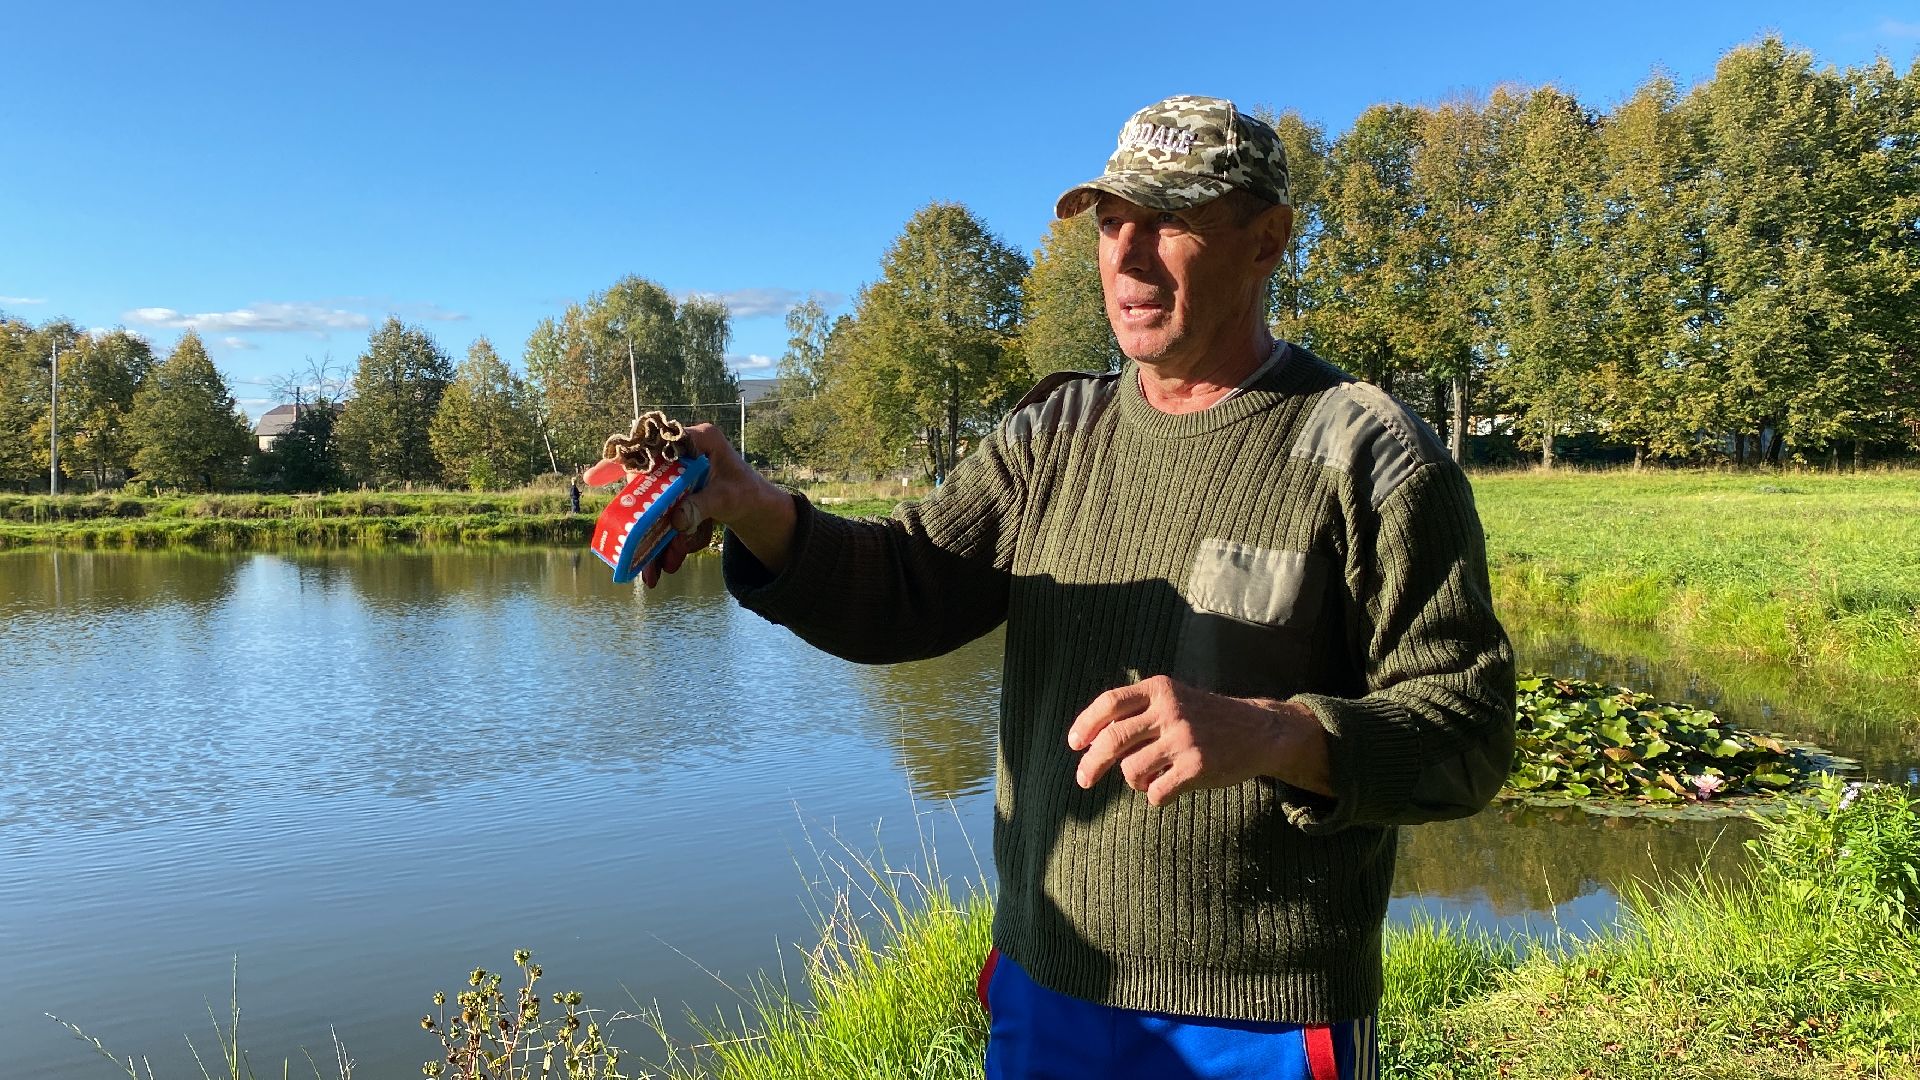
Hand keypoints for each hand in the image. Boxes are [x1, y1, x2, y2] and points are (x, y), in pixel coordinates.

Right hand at [584, 422, 796, 587]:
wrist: (754, 505)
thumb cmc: (745, 491)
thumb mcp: (729, 498)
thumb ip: (703, 505)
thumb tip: (676, 521)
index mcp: (696, 440)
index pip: (651, 445)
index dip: (618, 461)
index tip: (592, 478)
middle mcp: (679, 456)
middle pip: (645, 488)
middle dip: (639, 524)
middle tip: (628, 552)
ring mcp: (674, 479)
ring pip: (653, 511)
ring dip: (653, 543)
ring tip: (654, 573)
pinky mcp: (675, 500)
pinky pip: (663, 523)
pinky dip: (666, 545)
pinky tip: (671, 563)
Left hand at [1067, 674, 1331, 805]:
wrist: (1260, 731)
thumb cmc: (1207, 718)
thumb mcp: (1175, 699)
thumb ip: (1139, 711)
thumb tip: (1090, 741)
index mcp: (1160, 690)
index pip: (1110, 703)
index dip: (1085, 724)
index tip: (1073, 744)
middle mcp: (1170, 711)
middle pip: (1113, 740)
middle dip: (1091, 764)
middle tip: (1083, 780)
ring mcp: (1184, 740)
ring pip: (1131, 770)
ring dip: (1133, 781)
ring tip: (1150, 777)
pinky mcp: (1197, 768)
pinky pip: (1156, 792)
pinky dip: (1155, 796)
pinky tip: (1168, 789)